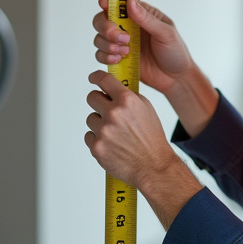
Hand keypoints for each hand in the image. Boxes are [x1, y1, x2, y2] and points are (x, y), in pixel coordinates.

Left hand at [84, 70, 174, 186]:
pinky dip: (97, 139)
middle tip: (106, 110)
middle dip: (98, 102)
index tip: (93, 78)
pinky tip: (112, 144)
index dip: (96, 77)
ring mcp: (103, 131)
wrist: (153, 166)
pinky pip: (89, 136)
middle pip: (91, 97)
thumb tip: (111, 90)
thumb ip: (128, 96)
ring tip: (115, 134)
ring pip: (90, 118)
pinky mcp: (96, 147)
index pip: (104, 80)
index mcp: (127, 101)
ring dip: (99, 124)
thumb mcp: (146, 109)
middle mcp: (114, 113)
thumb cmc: (151, 138)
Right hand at [92, 0, 193, 95]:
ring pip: (99, 38)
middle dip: (106, 27)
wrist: (176, 79)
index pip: (118, 2)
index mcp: (140, 14)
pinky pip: (101, 55)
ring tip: (125, 52)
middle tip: (122, 38)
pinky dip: (106, 57)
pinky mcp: (118, 58)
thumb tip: (130, 1)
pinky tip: (119, 60)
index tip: (104, 4)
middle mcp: (127, 27)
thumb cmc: (175, 52)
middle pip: (102, 19)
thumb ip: (147, 18)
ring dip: (107, 44)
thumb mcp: (166, 33)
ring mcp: (121, 43)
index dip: (108, 0)